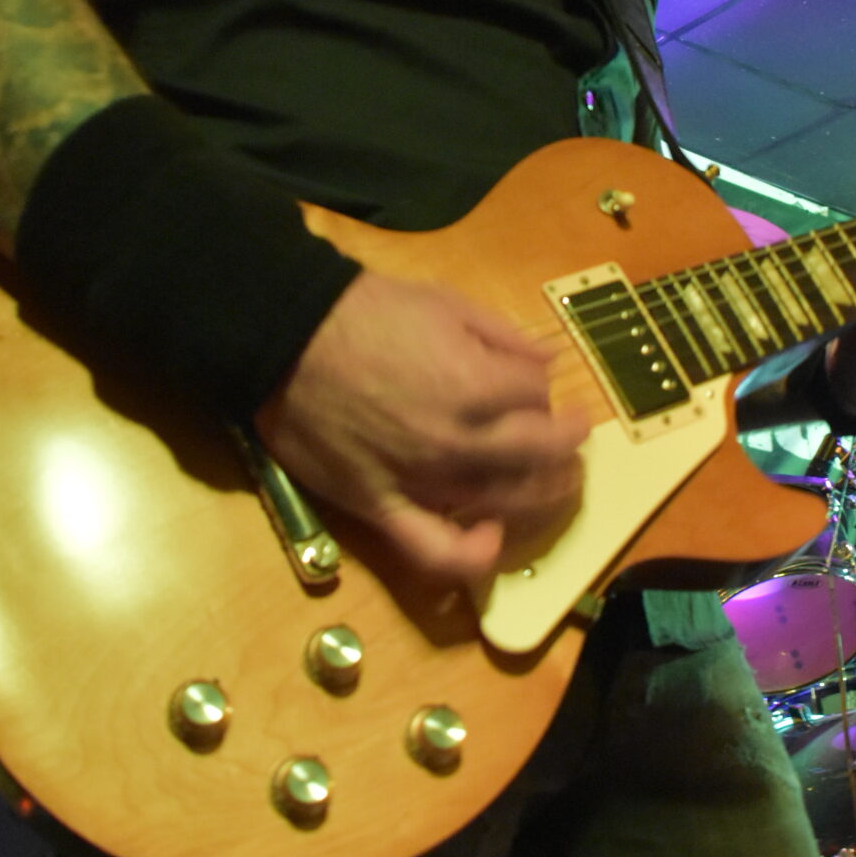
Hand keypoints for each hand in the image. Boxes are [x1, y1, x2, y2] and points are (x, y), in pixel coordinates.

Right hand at [255, 271, 588, 585]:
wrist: (285, 336)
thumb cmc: (365, 310)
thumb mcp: (445, 301)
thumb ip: (503, 336)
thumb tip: (549, 364)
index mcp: (478, 384)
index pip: (539, 400)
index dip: (544, 392)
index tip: (536, 387)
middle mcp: (459, 440)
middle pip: (540, 456)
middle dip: (566, 446)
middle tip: (570, 440)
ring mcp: (422, 479)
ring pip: (504, 502)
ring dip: (542, 495)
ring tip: (552, 484)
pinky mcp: (382, 507)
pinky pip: (435, 551)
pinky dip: (471, 555)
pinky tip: (491, 540)